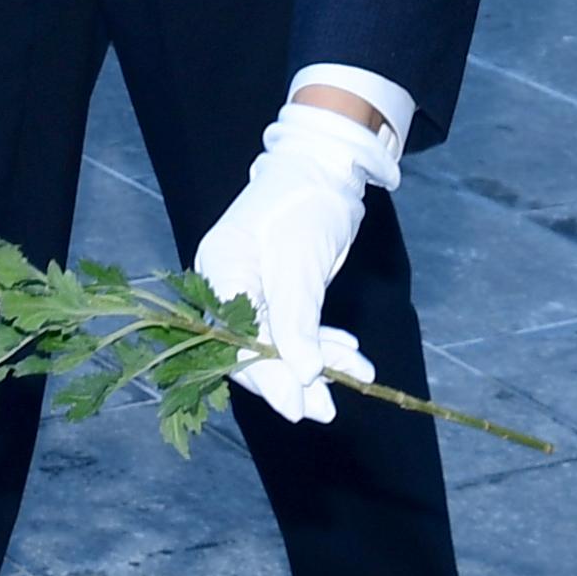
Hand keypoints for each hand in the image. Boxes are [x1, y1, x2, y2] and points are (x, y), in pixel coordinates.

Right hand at [192, 96, 394, 423]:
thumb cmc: (306, 203)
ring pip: (279, 342)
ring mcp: (252, 289)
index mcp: (220, 271)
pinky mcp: (278, 292)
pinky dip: (323, 343)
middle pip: (253, 348)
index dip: (266, 377)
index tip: (298, 406)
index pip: (235, 339)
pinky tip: (351, 354)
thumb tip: (299, 376)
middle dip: (294, 378)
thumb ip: (297, 321)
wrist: (327, 167)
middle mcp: (228, 284)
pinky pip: (296, 328)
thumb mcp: (301, 262)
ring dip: (317, 363)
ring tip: (356, 376)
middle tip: (326, 408)